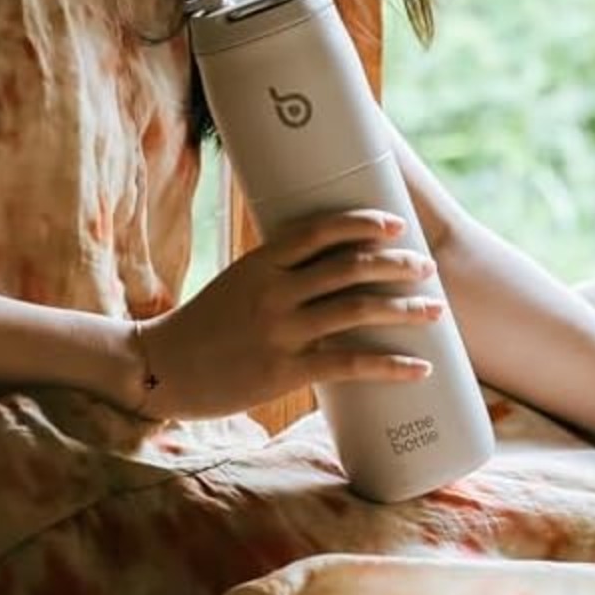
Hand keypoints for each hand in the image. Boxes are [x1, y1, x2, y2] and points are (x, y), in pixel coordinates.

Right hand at [123, 209, 444, 421]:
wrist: (159, 368)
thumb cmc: (205, 325)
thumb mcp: (238, 283)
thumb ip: (279, 274)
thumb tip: (330, 267)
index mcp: (261, 262)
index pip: (319, 230)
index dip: (362, 224)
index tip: (396, 224)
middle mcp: (273, 290)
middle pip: (349, 267)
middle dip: (396, 264)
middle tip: (427, 267)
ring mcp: (279, 330)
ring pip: (356, 309)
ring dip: (403, 307)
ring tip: (434, 308)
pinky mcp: (283, 370)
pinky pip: (349, 364)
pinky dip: (391, 365)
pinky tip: (419, 367)